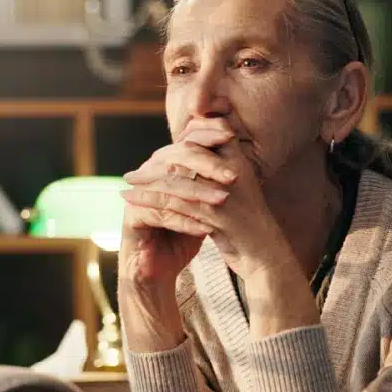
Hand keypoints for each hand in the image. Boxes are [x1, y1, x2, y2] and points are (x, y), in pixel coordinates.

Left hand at [122, 120, 291, 280]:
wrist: (264, 253)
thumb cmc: (244, 221)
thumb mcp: (234, 188)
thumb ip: (215, 167)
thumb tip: (190, 146)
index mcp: (237, 160)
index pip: (201, 138)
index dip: (174, 145)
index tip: (153, 155)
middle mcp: (232, 171)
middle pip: (185, 154)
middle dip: (155, 163)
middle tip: (131, 174)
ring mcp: (224, 192)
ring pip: (177, 178)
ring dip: (147, 182)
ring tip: (127, 186)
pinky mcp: (216, 215)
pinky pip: (176, 203)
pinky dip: (151, 201)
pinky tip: (134, 202)